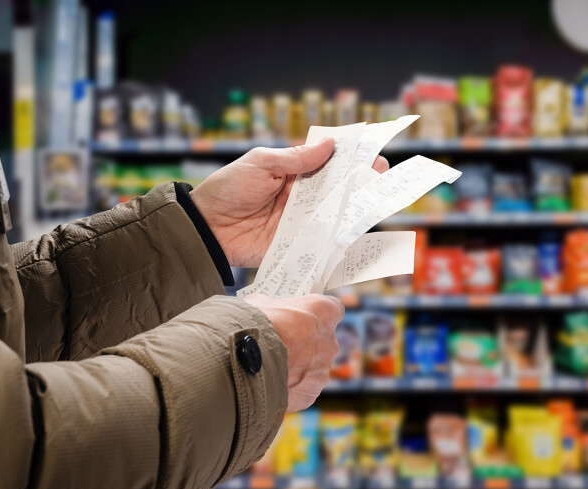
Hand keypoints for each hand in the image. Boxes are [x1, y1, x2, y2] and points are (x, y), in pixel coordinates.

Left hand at [190, 139, 389, 266]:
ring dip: (355, 208)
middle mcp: (301, 196)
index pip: (327, 162)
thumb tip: (330, 144)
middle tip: (381, 175)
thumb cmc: (228, 189)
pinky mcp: (297, 243)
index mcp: (293, 171)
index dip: (350, 157)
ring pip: (335, 214)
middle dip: (360, 181)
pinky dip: (339, 238)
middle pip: (337, 188)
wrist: (206, 228)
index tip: (372, 152)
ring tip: (376, 201)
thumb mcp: (261, 164)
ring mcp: (301, 221)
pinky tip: (358, 233)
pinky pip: (322, 241)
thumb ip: (296, 158)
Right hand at [242, 293, 343, 412]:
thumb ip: (272, 306)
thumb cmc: (254, 326)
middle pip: (322, 341)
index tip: (304, 316)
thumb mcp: (260, 304)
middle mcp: (330, 342)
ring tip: (271, 366)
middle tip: (282, 343)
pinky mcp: (310, 393)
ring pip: (313, 367)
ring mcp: (322, 371)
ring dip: (297, 367)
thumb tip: (265, 309)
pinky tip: (270, 383)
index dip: (317, 313)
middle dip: (305, 342)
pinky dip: (289, 387)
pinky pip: (302, 388)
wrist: (241, 363)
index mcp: (323, 313)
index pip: (332, 308)